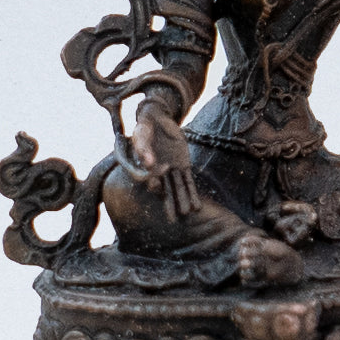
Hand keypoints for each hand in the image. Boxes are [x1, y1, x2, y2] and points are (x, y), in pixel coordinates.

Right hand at [131, 102, 200, 221]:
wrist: (160, 119)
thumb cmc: (146, 128)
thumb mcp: (142, 134)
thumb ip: (143, 148)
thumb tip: (149, 163)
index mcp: (146, 167)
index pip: (150, 180)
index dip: (154, 184)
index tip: (155, 186)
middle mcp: (159, 172)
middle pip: (165, 190)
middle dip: (169, 204)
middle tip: (173, 221)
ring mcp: (171, 170)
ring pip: (178, 188)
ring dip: (183, 200)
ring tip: (187, 214)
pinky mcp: (183, 165)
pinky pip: (189, 181)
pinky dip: (192, 193)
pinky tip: (197, 206)